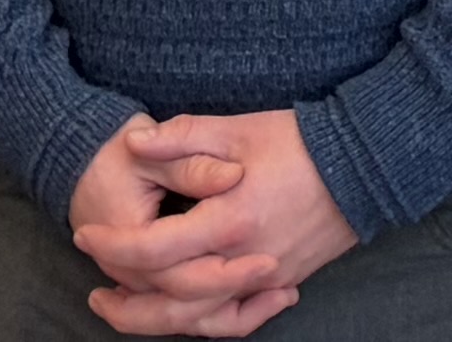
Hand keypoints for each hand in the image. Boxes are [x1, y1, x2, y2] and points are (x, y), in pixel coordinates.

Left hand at [87, 104, 349, 336]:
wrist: (364, 164)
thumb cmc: (298, 141)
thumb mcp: (237, 128)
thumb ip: (181, 137)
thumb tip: (133, 143)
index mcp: (229, 219)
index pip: (155, 250)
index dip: (113, 246)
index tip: (87, 236)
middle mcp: (245, 260)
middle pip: (172, 304)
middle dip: (127, 303)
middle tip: (95, 289)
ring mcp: (266, 278)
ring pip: (201, 322)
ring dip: (158, 322)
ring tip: (127, 311)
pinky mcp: (282, 282)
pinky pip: (236, 319)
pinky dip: (207, 324)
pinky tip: (185, 315)